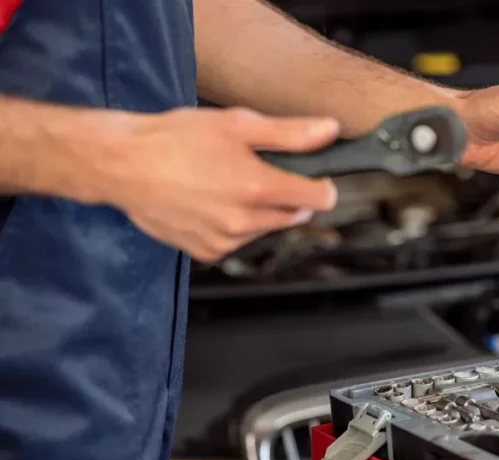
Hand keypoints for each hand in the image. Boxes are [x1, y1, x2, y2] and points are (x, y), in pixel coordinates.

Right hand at [95, 107, 339, 261]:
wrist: (122, 165)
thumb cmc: (175, 139)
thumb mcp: (236, 124)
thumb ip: (289, 132)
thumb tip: (329, 130)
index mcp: (257, 188)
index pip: (319, 199)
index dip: (323, 185)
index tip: (316, 176)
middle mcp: (244, 221)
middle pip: (295, 215)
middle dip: (289, 196)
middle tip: (258, 170)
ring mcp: (225, 240)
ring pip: (266, 228)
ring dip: (261, 211)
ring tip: (227, 183)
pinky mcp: (206, 251)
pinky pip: (238, 241)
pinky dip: (234, 224)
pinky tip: (212, 202)